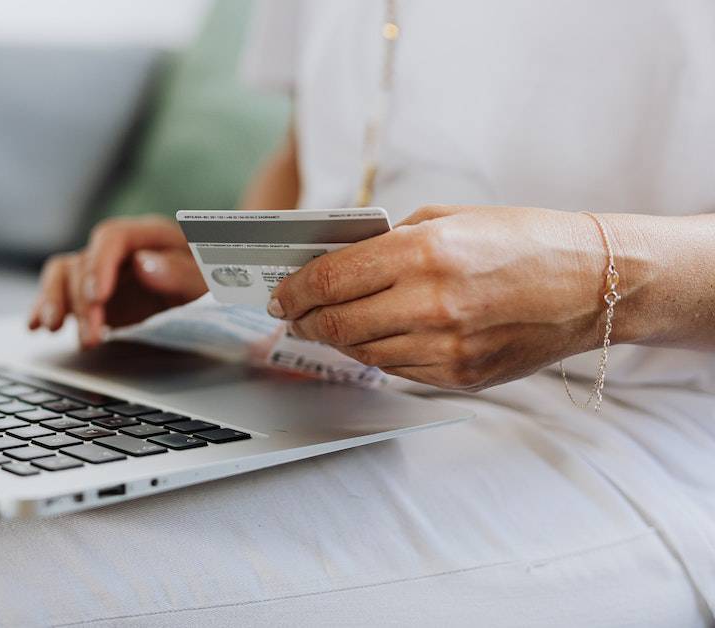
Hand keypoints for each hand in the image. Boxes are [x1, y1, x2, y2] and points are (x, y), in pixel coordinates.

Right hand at [28, 216, 206, 347]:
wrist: (212, 290)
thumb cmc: (213, 280)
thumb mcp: (208, 278)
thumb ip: (180, 272)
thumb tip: (144, 265)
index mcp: (147, 235)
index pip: (111, 237)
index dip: (100, 265)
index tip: (98, 296)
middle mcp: (117, 249)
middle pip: (84, 262)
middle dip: (82, 302)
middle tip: (92, 337)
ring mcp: (100, 270)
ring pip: (62, 274)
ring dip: (55, 302)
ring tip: (53, 329)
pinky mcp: (90, 294)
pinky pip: (59, 293)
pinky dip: (44, 308)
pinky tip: (35, 326)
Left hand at [269, 205, 608, 390]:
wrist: (593, 283)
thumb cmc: (522, 240)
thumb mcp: (449, 218)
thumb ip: (389, 241)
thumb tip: (333, 261)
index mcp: (425, 253)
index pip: (331, 279)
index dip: (294, 289)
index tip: (279, 293)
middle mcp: (432, 304)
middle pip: (336, 323)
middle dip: (303, 319)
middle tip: (291, 314)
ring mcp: (447, 347)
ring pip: (361, 351)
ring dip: (336, 339)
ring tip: (325, 324)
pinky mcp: (460, 377)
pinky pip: (396, 369)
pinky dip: (376, 353)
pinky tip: (373, 337)